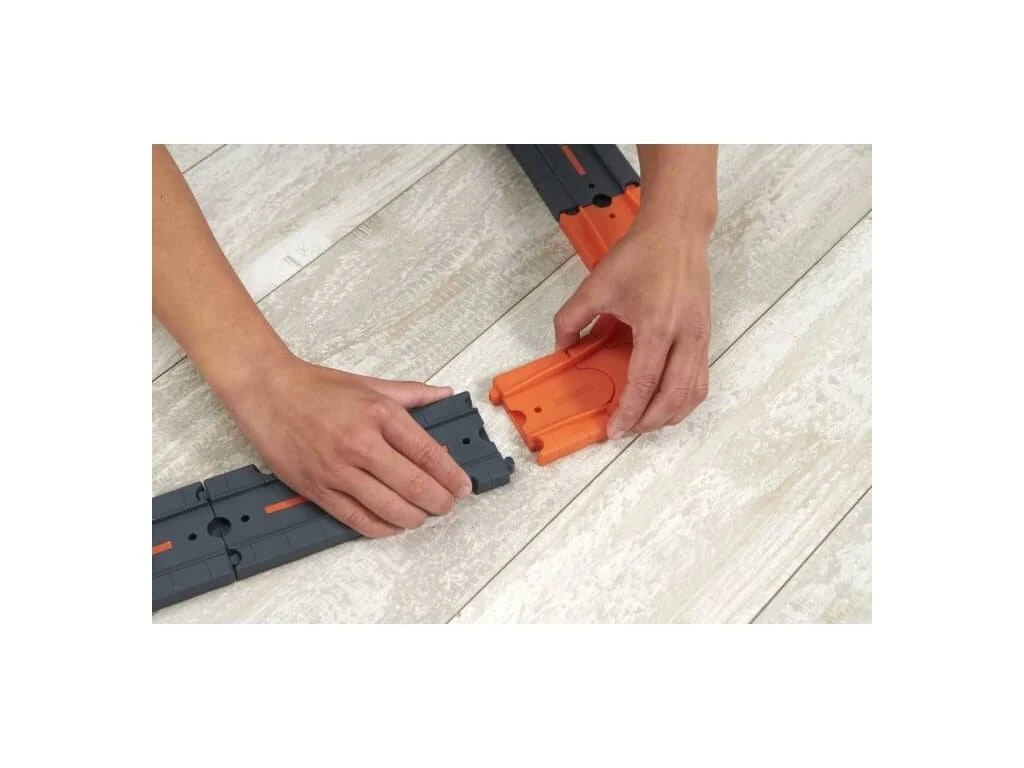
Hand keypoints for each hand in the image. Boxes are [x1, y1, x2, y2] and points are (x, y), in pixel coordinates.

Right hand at [222, 356, 472, 537]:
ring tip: (423, 516)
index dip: (451, 475)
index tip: (463, 486)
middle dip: (439, 501)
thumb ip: (411, 394)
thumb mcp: (370, 384)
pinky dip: (381, 528)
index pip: (428, 453)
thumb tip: (444, 395)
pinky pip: (356, 519)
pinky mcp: (317, 489)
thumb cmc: (316, 388)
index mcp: (379, 414)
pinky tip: (393, 525)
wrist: (267, 392)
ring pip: (389, 508)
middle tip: (447, 505)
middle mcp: (361, 443)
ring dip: (414, 518)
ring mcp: (338, 470)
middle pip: (414, 485)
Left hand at [553, 221, 711, 437]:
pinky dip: (684, 399)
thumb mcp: (596, 285)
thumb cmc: (641, 253)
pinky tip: (666, 403)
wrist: (678, 231)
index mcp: (658, 325)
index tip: (612, 429)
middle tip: (625, 430)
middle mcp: (685, 336)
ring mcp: (700, 337)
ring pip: (692, 393)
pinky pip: (700, 379)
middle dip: (648, 422)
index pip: (644, 383)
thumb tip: (562, 347)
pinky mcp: (706, 335)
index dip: (628, 412)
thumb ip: (571, 318)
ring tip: (644, 422)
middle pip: (672, 397)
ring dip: (669, 415)